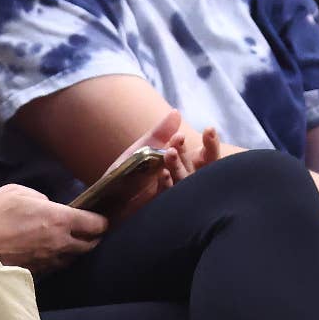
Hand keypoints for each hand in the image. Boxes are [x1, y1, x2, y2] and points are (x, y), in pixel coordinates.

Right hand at [0, 184, 105, 271]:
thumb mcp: (16, 192)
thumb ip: (39, 197)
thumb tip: (47, 206)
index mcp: (58, 219)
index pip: (94, 224)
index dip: (101, 221)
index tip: (100, 219)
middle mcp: (58, 242)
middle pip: (89, 245)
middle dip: (92, 237)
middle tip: (89, 231)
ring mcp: (47, 260)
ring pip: (72, 258)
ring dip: (74, 250)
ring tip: (69, 242)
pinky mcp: (35, 271)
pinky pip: (53, 266)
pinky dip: (55, 259)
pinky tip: (48, 253)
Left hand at [104, 110, 221, 216]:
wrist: (107, 198)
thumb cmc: (129, 172)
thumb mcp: (144, 148)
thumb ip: (161, 132)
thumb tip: (176, 112)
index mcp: (187, 164)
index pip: (208, 154)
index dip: (211, 143)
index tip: (209, 129)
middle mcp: (186, 180)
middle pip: (202, 168)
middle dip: (194, 152)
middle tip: (179, 139)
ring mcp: (176, 195)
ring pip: (185, 181)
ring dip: (177, 165)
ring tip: (169, 152)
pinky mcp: (162, 208)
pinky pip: (169, 196)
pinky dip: (166, 183)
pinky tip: (161, 174)